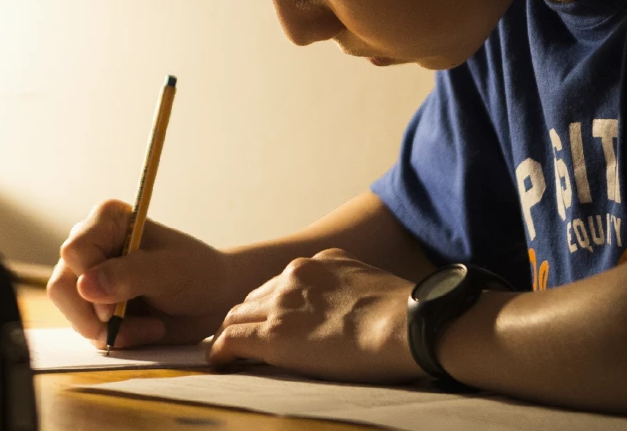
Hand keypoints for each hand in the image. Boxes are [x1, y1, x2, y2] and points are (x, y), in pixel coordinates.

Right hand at [46, 200, 238, 347]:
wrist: (214, 298)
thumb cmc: (198, 273)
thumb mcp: (170, 271)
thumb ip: (129, 275)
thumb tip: (84, 286)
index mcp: (107, 222)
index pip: (75, 252)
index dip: (90, 283)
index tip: (116, 307)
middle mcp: (91, 246)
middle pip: (62, 286)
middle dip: (94, 317)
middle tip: (133, 327)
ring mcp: (89, 277)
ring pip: (71, 313)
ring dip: (108, 331)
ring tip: (148, 328)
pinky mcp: (95, 305)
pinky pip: (86, 330)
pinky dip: (115, 339)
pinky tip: (144, 331)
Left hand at [208, 248, 424, 383]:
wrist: (407, 324)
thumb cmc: (406, 315)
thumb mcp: (373, 284)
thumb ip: (352, 291)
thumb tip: (357, 310)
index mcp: (320, 262)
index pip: (282, 284)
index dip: (272, 305)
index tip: (271, 321)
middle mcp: (295, 275)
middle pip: (255, 298)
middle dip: (247, 317)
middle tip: (242, 340)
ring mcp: (282, 303)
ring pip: (237, 316)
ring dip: (230, 333)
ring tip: (225, 353)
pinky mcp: (274, 333)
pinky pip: (231, 340)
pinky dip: (220, 351)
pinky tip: (218, 364)